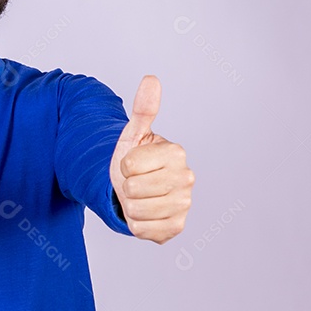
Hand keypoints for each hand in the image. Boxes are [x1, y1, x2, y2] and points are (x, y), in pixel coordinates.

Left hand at [109, 75, 193, 244]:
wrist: (136, 189)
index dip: (124, 166)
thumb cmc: (134, 160)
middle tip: (136, 182)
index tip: (133, 164)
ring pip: (136, 211)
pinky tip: (145, 213)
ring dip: (130, 206)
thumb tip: (151, 79)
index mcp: (176, 153)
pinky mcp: (176, 227)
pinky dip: (136, 224)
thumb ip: (143, 109)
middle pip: (132, 189)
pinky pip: (142, 230)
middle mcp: (186, 178)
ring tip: (139, 197)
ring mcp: (184, 205)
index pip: (129, 165)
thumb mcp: (134, 134)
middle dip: (126, 187)